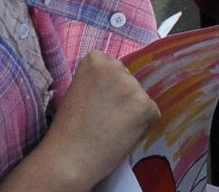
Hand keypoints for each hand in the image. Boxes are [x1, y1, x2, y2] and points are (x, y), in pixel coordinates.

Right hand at [36, 52, 157, 184]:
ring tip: (111, 131)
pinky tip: (122, 137)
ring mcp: (132, 86)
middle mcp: (116, 66)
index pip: (112, 69)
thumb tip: (118, 87)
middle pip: (128, 80)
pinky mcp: (146, 106)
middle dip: (122, 98)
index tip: (96, 105)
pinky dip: (142, 127)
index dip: (107, 90)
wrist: (67, 160)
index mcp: (95, 59)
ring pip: (140, 98)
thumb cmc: (67, 131)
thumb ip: (97, 82)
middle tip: (104, 121)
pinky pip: (151, 115)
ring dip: (132, 113)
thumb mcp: (77, 91)